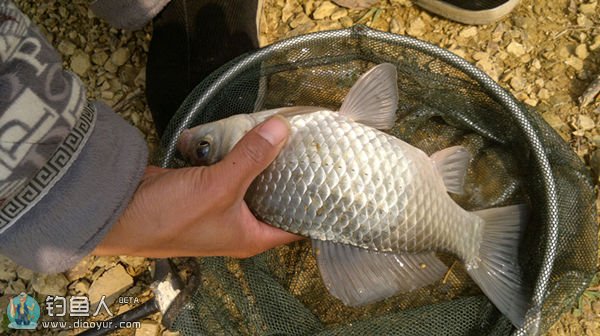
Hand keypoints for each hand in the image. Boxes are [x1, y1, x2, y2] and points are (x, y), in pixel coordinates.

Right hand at [93, 117, 302, 257]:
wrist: (119, 212)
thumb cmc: (171, 217)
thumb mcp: (219, 187)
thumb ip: (252, 157)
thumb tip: (283, 128)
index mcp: (251, 237)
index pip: (295, 227)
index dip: (315, 208)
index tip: (333, 183)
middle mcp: (239, 225)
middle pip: (274, 199)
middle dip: (291, 177)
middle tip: (311, 150)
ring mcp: (221, 207)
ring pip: (251, 182)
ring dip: (262, 162)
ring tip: (286, 137)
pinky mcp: (203, 189)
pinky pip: (229, 171)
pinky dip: (237, 155)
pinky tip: (248, 135)